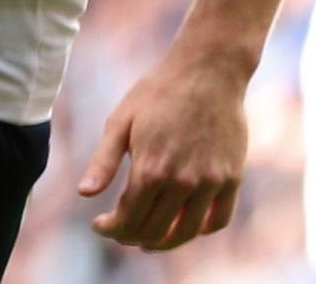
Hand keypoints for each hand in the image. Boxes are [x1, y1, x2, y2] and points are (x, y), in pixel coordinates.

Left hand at [77, 48, 249, 250]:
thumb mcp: (121, 120)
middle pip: (154, 229)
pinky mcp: (231, 179)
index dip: (111, 228)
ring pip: (186, 232)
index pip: (128, 218)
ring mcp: (210, 183)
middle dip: (131, 237)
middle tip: (120, 233)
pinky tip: (183, 226)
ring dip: (163, 242)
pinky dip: (199, 231)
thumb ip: (104, 161)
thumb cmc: (157, 92)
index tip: (99, 226)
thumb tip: (84, 194)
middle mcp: (182, 182)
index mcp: (150, 169)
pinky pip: (217, 220)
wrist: (207, 72)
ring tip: (148, 240)